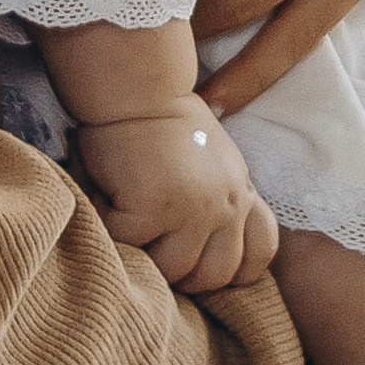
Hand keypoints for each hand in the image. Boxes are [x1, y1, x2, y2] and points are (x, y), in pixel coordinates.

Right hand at [80, 106, 279, 294]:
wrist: (140, 88)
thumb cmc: (167, 120)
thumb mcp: (214, 161)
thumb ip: (220, 199)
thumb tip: (202, 249)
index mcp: (241, 193)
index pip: (259, 254)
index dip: (231, 270)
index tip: (198, 261)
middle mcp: (227, 204)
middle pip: (213, 275)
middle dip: (179, 272)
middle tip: (149, 244)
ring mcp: (195, 209)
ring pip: (172, 270)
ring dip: (143, 253)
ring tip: (126, 218)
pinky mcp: (156, 206)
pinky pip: (130, 244)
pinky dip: (111, 227)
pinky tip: (106, 199)